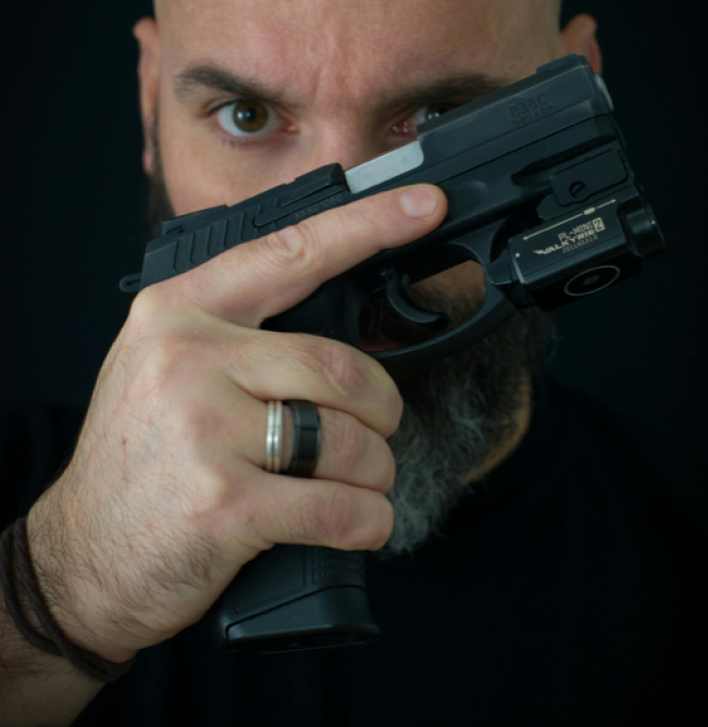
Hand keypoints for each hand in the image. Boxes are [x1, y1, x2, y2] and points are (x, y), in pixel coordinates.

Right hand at [26, 184, 446, 663]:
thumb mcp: (168, 369)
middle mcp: (189, 359)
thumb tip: (341, 324)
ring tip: (356, 484)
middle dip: (382, 410)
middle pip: (341, 366)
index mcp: (180, 312)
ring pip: (349, 440)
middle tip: (377, 430)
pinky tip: (360, 523)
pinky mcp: (224, 503)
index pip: (290, 252)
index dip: (367, 226)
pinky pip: (338, 506)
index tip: (422, 205)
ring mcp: (205, 430)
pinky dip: (368, 520)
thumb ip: (240, 336)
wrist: (84, 553)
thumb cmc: (140, 459)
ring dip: (375, 471)